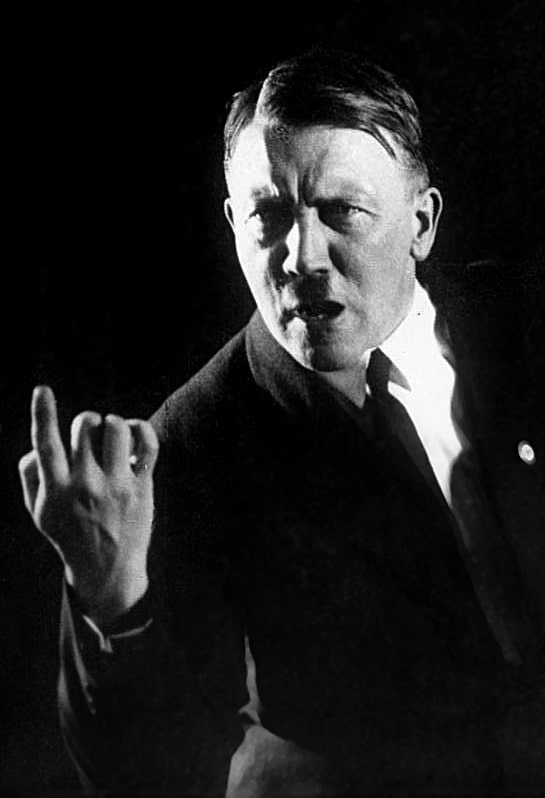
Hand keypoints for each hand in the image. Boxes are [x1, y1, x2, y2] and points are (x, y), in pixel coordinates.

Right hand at [18, 386, 158, 625]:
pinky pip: (148, 444)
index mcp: (56, 490)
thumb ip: (31, 477)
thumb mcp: (39, 513)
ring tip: (111, 434)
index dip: (42, 414)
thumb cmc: (70, 534)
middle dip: (86, 419)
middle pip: (84, 427)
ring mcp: (116, 486)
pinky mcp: (141, 487)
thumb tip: (35, 448)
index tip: (42, 390)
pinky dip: (141, 429)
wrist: (106, 570)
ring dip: (112, 422)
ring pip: (116, 429)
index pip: (45, 445)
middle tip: (89, 431)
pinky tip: (133, 435)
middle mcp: (85, 486)